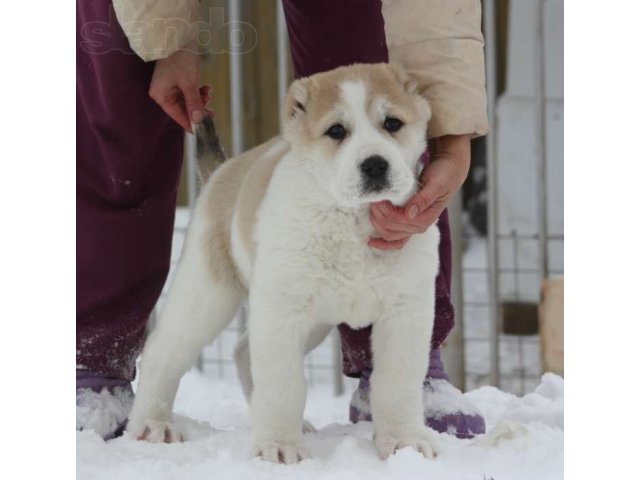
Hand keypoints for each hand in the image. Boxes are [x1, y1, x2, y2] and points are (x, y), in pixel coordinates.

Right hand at [149, 48, 210, 131]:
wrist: (179, 37)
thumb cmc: (180, 59)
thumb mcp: (189, 84)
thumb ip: (194, 103)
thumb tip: (198, 120)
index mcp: (161, 96)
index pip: (177, 116)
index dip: (191, 124)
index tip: (203, 131)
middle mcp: (164, 93)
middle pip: (183, 109)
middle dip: (198, 110)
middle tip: (211, 113)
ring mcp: (170, 86)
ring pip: (188, 101)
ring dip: (200, 99)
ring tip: (209, 94)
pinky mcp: (177, 80)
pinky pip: (189, 92)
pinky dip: (198, 91)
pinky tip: (206, 88)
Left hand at [368, 134, 470, 250]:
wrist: (449, 172)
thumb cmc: (444, 175)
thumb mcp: (436, 184)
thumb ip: (423, 199)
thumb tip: (410, 214)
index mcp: (426, 218)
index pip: (398, 219)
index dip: (385, 210)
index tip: (378, 196)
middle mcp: (419, 226)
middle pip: (391, 228)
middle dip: (378, 214)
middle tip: (372, 198)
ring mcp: (413, 227)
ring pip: (389, 234)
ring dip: (377, 222)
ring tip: (371, 206)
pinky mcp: (408, 224)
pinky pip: (395, 240)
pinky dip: (382, 242)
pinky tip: (370, 241)